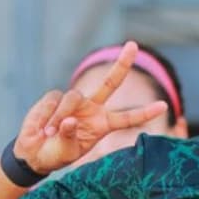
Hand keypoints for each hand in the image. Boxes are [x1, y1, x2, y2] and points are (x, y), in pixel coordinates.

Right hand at [13, 41, 167, 173]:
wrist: (34, 152)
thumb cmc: (56, 154)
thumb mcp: (67, 152)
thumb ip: (70, 137)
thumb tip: (69, 120)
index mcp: (103, 124)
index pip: (128, 118)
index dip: (145, 112)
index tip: (164, 106)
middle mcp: (93, 109)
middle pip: (111, 82)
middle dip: (122, 63)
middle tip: (133, 45)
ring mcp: (75, 102)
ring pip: (72, 98)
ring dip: (59, 116)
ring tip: (49, 133)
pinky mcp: (55, 97)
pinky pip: (53, 100)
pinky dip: (47, 114)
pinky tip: (42, 127)